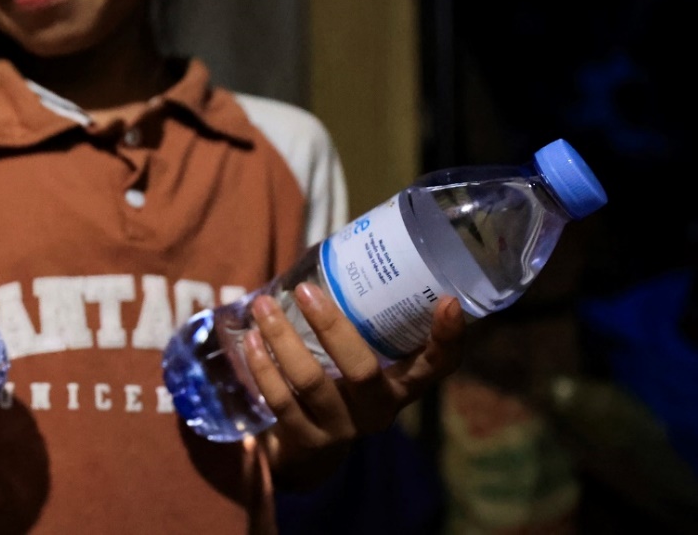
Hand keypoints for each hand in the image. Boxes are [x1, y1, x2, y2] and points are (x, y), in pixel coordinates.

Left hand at [243, 283, 464, 490]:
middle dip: (331, 326)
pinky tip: (250, 339)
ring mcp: (342, 428)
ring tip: (263, 305)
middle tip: (305, 290)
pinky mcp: (307, 439)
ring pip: (310, 382)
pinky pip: (281, 401)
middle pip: (361, 370)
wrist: (312, 448)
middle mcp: (378, 409)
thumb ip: (362, 319)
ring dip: (282, 339)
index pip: (437, 366)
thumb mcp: (362, 357)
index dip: (447, 338)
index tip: (447, 301)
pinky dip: (262, 367)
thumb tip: (342, 248)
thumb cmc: (340, 381)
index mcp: (403, 385)